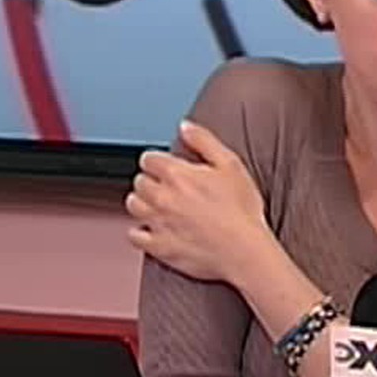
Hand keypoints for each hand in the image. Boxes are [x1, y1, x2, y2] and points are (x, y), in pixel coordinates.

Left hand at [125, 120, 268, 283]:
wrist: (243, 250)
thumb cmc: (241, 211)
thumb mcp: (230, 164)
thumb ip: (203, 141)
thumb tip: (185, 127)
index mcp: (176, 174)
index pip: (149, 159)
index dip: (158, 161)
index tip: (166, 167)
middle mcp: (161, 197)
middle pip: (139, 181)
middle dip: (151, 181)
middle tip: (166, 187)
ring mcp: (157, 222)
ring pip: (133, 205)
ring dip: (142, 202)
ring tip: (158, 205)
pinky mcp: (158, 246)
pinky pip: (134, 235)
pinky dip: (140, 231)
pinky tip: (152, 229)